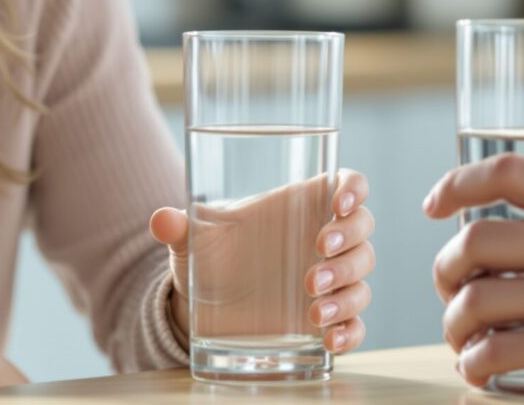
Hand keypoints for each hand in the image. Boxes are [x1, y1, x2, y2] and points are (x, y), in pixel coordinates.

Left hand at [151, 168, 373, 354]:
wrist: (208, 306)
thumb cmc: (214, 258)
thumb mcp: (195, 241)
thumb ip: (181, 228)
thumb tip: (161, 220)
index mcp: (305, 207)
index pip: (348, 184)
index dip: (354, 188)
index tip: (338, 200)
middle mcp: (325, 240)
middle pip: (362, 231)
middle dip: (347, 243)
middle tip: (315, 258)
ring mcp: (332, 281)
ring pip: (361, 278)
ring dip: (346, 292)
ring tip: (311, 309)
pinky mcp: (329, 319)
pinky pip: (356, 324)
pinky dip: (351, 332)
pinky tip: (330, 340)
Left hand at [423, 154, 523, 402]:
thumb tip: (518, 226)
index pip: (505, 171)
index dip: (457, 184)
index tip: (435, 206)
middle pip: (475, 240)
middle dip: (446, 268)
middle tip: (450, 286)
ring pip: (476, 300)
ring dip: (454, 321)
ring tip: (462, 334)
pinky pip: (498, 351)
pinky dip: (474, 361)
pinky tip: (479, 366)